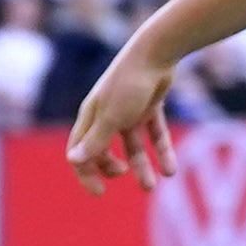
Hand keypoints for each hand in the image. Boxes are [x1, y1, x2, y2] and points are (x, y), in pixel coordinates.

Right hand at [65, 48, 177, 195]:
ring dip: (141, 166)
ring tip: (152, 187)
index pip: (80, 151)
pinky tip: (170, 171)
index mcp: (91, 117)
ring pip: (132, 146)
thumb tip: (74, 161)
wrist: (155, 54)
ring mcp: (129, 111)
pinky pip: (155, 134)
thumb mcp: (112, 117)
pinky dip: (162, 151)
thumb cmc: (128, 84)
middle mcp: (107, 115)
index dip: (86, 172)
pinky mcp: (150, 106)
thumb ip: (96, 140)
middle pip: (103, 150)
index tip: (99, 192)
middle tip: (124, 175)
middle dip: (111, 167)